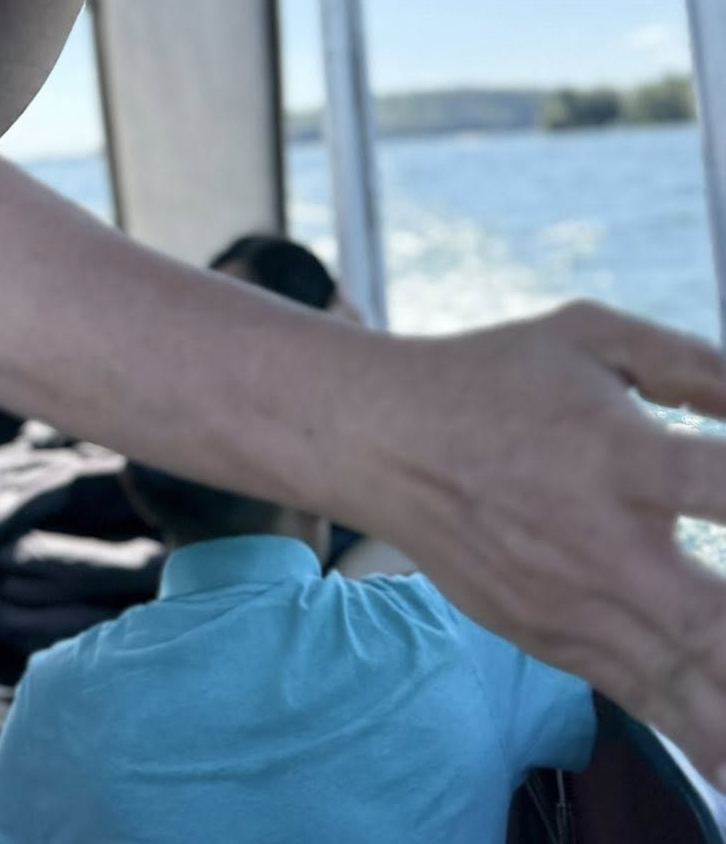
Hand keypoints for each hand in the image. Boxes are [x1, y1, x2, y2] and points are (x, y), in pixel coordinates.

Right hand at [356, 301, 725, 779]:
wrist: (387, 441)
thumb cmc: (496, 376)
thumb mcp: (591, 335)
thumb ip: (691, 364)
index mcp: (621, 454)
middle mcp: (606, 542)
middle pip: (717, 622)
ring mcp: (580, 606)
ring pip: (693, 685)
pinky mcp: (559, 644)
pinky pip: (652, 706)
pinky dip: (707, 743)